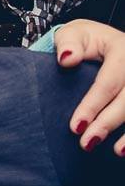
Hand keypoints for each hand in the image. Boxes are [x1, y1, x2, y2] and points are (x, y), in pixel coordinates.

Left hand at [55, 19, 124, 154]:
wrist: (104, 42)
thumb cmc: (86, 41)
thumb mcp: (74, 34)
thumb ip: (68, 44)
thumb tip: (66, 59)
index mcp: (122, 49)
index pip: (108, 81)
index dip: (93, 105)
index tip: (76, 126)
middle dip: (109, 122)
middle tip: (87, 142)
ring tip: (116, 151)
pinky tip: (124, 148)